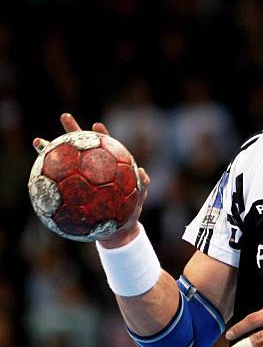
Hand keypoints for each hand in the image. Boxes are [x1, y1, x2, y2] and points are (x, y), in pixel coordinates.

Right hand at [32, 113, 149, 247]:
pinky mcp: (71, 193)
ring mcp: (79, 180)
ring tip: (38, 141)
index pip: (104, 147)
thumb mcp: (138, 199)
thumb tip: (142, 173)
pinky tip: (35, 176)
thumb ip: (143, 185)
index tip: (96, 126)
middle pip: (80, 146)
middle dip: (72, 131)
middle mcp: (92, 170)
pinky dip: (46, 180)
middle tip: (65, 117)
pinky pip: (57, 187)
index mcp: (108, 168)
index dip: (101, 135)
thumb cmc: (129, 211)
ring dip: (50, 151)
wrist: (117, 230)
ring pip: (63, 163)